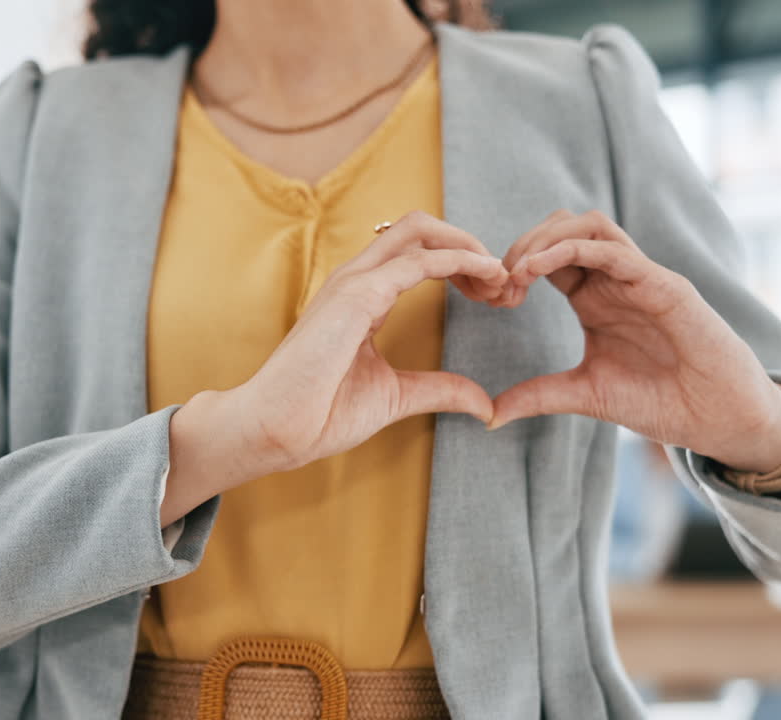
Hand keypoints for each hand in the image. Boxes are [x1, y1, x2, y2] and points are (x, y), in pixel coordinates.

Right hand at [231, 211, 508, 476]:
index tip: (493, 294)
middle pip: (420, 228)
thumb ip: (438, 390)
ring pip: (420, 230)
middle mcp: (356, 279)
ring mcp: (353, 282)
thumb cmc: (320, 414)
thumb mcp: (396, 397)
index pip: (416, 253)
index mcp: (362, 296)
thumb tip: (484, 403)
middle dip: (468, 243)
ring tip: (500, 278)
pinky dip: (460, 261)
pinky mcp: (356, 295)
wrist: (277, 430)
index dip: (461, 264)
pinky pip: (418, 260)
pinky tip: (487, 277)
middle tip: (503, 280)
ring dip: (468, 248)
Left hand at [487, 210, 780, 473]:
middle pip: (562, 227)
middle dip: (523, 244)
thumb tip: (488, 414)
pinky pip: (614, 250)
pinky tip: (538, 269)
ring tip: (517, 271)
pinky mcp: (663, 285)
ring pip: (588, 225)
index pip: (547, 255)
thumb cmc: (661, 401)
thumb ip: (538, 396)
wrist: (716, 419)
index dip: (514, 266)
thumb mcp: (585, 395)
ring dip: (544, 238)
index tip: (493, 298)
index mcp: (593, 297)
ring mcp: (640, 277)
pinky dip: (570, 250)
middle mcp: (614, 279)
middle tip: (499, 281)